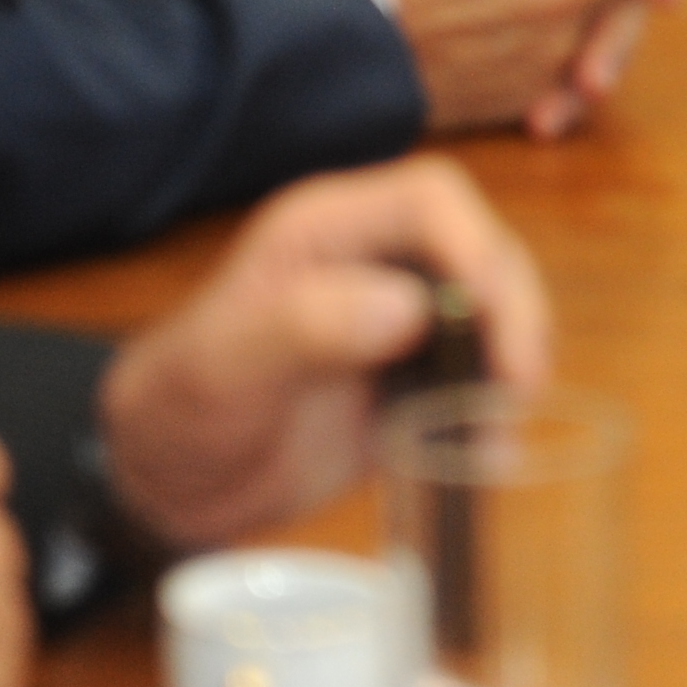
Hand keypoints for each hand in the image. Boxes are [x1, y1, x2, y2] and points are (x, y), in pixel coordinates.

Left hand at [98, 159, 554, 554]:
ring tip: (497, 432)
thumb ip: (304, 325)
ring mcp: (401, 318)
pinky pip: (476, 374)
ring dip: (513, 362)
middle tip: (516, 389)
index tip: (495, 321)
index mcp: (328, 230)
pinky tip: (485, 454)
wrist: (169, 485)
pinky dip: (493, 409)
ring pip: (494, 310)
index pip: (432, 200)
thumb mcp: (223, 365)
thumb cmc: (178, 407)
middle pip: (481, 251)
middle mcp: (375, 260)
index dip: (478, 247)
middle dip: (514, 312)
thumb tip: (410, 309)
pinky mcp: (414, 375)